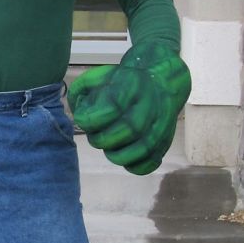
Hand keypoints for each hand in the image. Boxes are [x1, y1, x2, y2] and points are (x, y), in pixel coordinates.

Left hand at [68, 40, 190, 174]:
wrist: (160, 82)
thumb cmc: (121, 83)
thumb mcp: (96, 77)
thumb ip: (79, 92)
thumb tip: (79, 116)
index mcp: (130, 87)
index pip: (110, 109)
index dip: (91, 120)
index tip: (84, 119)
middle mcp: (148, 107)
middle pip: (123, 133)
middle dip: (101, 138)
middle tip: (96, 134)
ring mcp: (159, 127)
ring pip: (136, 152)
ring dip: (115, 154)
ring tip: (110, 146)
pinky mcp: (164, 143)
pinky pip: (149, 163)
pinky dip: (133, 165)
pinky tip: (125, 156)